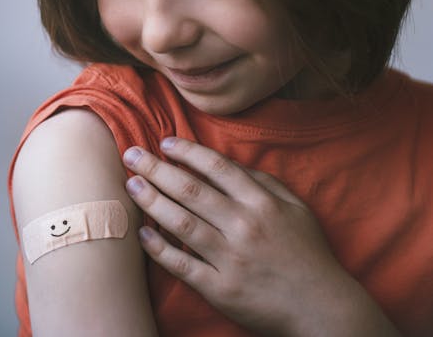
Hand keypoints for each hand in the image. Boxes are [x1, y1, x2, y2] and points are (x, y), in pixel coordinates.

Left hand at [122, 137, 398, 336]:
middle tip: (131, 155)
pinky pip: (181, 265)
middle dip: (156, 169)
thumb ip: (263, 182)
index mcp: (262, 204)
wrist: (322, 308)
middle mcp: (244, 226)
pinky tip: (141, 233)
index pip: (216, 167)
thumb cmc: (307, 253)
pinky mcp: (220, 289)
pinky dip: (158, 248)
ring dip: (151, 201)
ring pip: (181, 223)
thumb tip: (225, 163)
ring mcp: (231, 259)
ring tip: (131, 186)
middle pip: (190, 190)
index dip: (187, 151)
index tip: (164, 143)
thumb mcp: (296, 208)